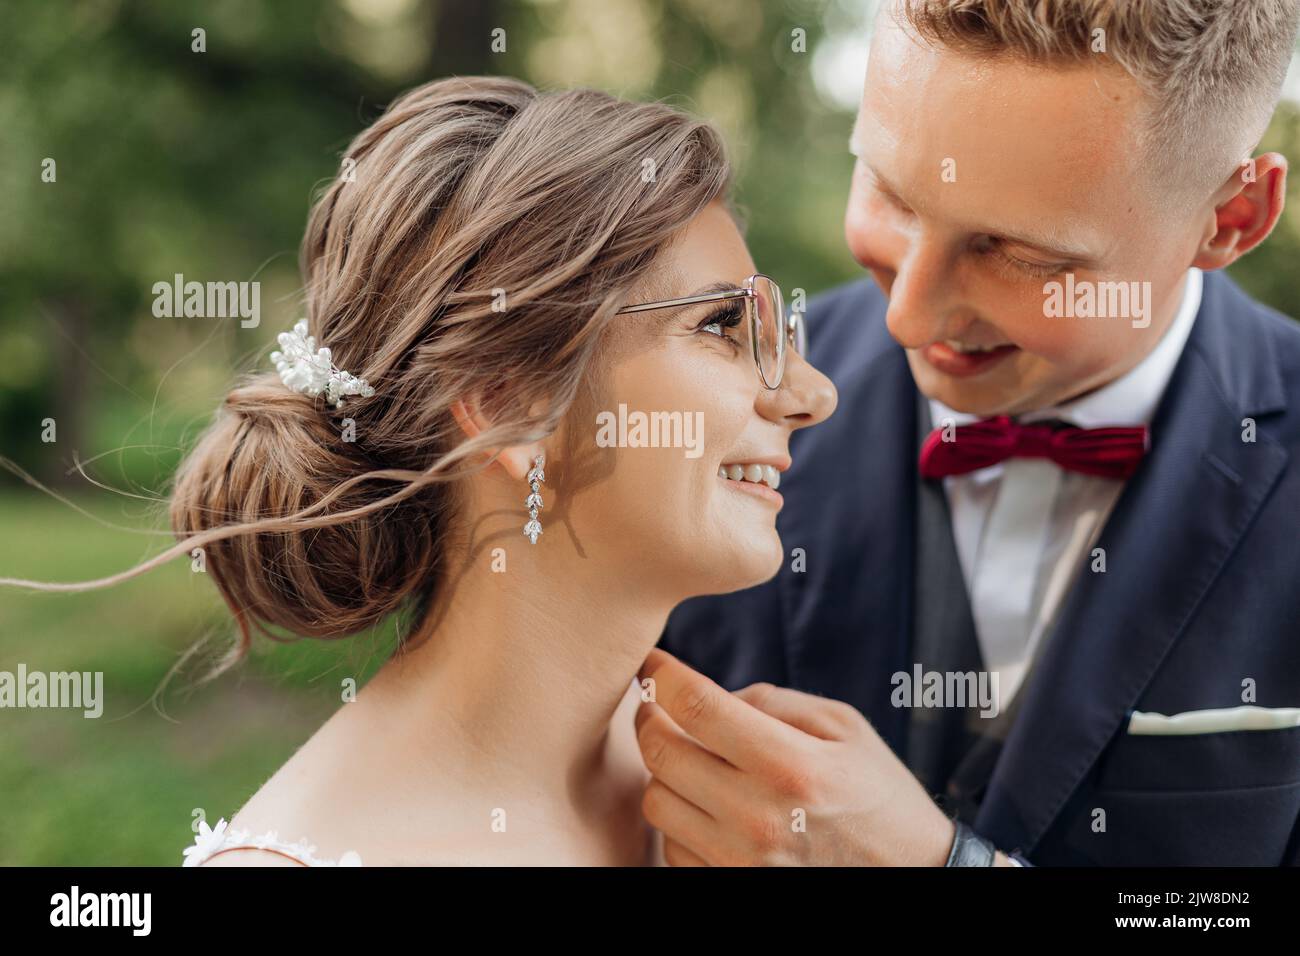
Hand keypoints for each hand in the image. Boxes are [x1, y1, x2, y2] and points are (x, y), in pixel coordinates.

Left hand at [635, 647, 960, 865]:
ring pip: (656, 801)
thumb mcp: (844, 728)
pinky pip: (671, 846)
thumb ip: (773, 701)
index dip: (661, 675)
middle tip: (658, 706)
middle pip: (661, 752)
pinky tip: (707, 806)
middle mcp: (758, 817)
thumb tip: (708, 694)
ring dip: (663, 772)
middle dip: (650, 718)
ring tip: (692, 760)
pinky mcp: (730, 888)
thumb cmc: (877, 795)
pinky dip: (679, 819)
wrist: (911, 877)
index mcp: (791, 765)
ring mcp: (739, 862)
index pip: (696, 706)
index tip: (651, 665)